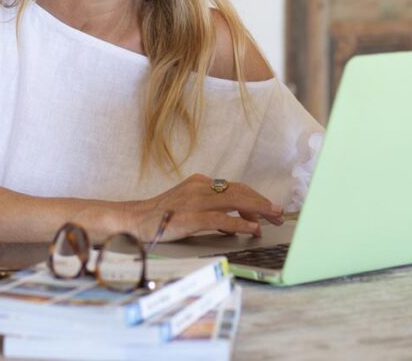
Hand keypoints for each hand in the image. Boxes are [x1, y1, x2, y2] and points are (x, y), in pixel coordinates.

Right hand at [127, 174, 284, 241]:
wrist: (133, 220)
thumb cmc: (160, 216)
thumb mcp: (187, 205)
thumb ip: (210, 209)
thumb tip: (236, 221)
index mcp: (199, 183)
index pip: (235, 187)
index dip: (255, 197)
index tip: (269, 208)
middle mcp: (199, 187)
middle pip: (240, 191)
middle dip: (262, 202)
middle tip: (278, 213)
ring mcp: (195, 201)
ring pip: (235, 201)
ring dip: (258, 210)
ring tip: (272, 218)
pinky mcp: (190, 217)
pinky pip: (221, 219)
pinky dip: (239, 223)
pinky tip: (252, 229)